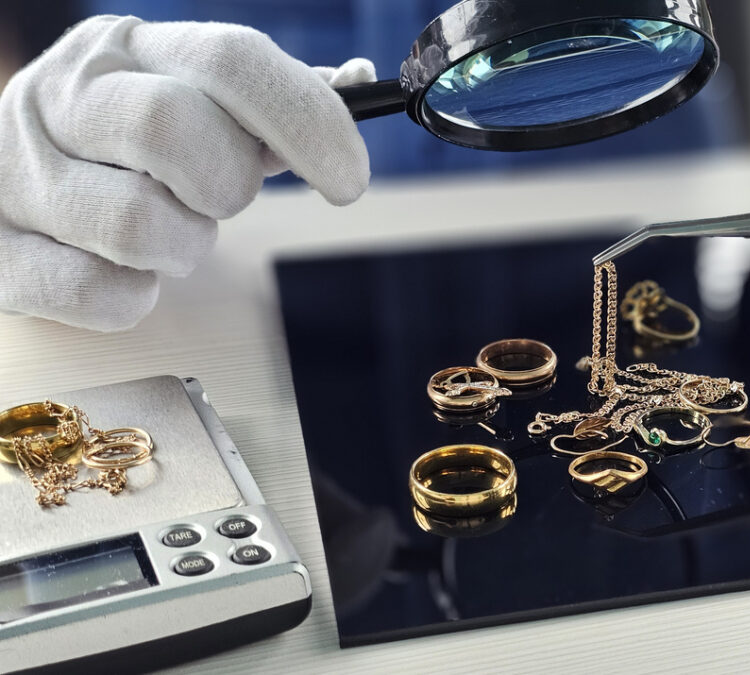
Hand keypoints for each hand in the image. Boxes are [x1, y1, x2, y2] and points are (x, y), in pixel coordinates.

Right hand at [0, 15, 373, 329]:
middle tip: (216, 198)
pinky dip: (132, 296)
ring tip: (164, 230)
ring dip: (182, 246)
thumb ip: (270, 102)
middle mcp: (64, 94)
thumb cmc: (122, 149)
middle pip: (173, 129)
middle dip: (226, 183)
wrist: (3, 186)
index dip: (305, 119)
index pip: (229, 59)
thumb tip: (359, 83)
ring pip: (139, 224)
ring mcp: (19, 171)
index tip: (348, 177)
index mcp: (130, 49)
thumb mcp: (191, 101)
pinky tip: (119, 268)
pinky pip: (102, 295)